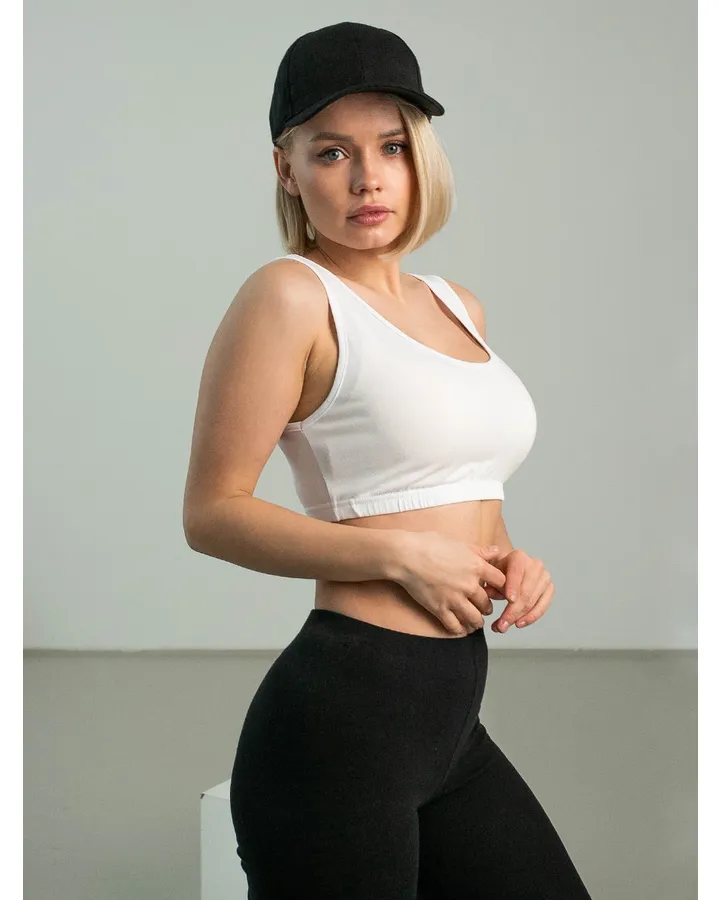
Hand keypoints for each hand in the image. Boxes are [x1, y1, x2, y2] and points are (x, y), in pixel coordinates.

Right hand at [391, 531, 506, 635]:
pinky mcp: (440, 609)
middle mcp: (469, 585)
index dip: (501, 586)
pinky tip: (461, 629)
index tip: (497, 589)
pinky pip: (455, 626)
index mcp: (476, 566)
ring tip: (476, 620)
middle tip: (484, 607)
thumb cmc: (429, 544)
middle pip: (488, 603)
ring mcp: (454, 599)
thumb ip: (480, 550)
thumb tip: (496, 551)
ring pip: (475, 618)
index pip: (501, 582)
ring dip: (477, 621)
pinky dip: (460, 630)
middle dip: (487, 606)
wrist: (405, 556)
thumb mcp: (459, 543)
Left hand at [485, 549, 554, 632]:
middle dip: (513, 611)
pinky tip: (519, 623)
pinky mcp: (549, 589)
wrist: (508, 570)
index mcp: (519, 557)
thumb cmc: (498, 572)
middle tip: (501, 624)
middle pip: (526, 591)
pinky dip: (531, 617)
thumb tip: (490, 594)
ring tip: (504, 627)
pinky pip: (543, 606)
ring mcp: (545, 577)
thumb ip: (489, 582)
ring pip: (533, 601)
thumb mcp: (490, 573)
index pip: (516, 572)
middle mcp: (535, 565)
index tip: (509, 600)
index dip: (513, 586)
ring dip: (519, 617)